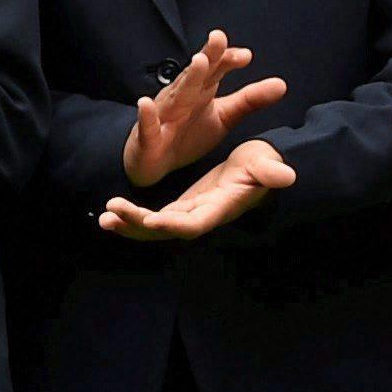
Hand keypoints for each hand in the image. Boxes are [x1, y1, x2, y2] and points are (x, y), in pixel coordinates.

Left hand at [100, 135, 295, 240]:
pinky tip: (110, 215)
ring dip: (130, 224)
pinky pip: (153, 217)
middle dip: (139, 224)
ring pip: (155, 226)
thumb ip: (270, 172)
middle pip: (166, 227)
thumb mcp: (266, 164)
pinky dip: (132, 217)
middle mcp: (202, 215)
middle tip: (112, 213)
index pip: (194, 222)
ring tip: (105, 218)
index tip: (151, 220)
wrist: (261, 169)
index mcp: (219, 207)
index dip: (173, 223)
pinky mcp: (181, 207)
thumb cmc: (264, 165)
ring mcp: (190, 213)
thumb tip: (286, 176)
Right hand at [122, 31, 289, 188]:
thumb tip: (281, 84)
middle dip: (207, 56)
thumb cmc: (186, 134)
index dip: (228, 60)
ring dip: (186, 79)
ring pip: (175, 95)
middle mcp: (181, 98)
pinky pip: (147, 126)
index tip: (245, 56)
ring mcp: (163, 116)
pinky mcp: (148, 138)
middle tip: (218, 38)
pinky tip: (145, 104)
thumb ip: (250, 100)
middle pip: (196, 75)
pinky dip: (146, 115)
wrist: (152, 161)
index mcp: (200, 90)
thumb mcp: (223, 116)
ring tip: (198, 62)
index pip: (215, 69)